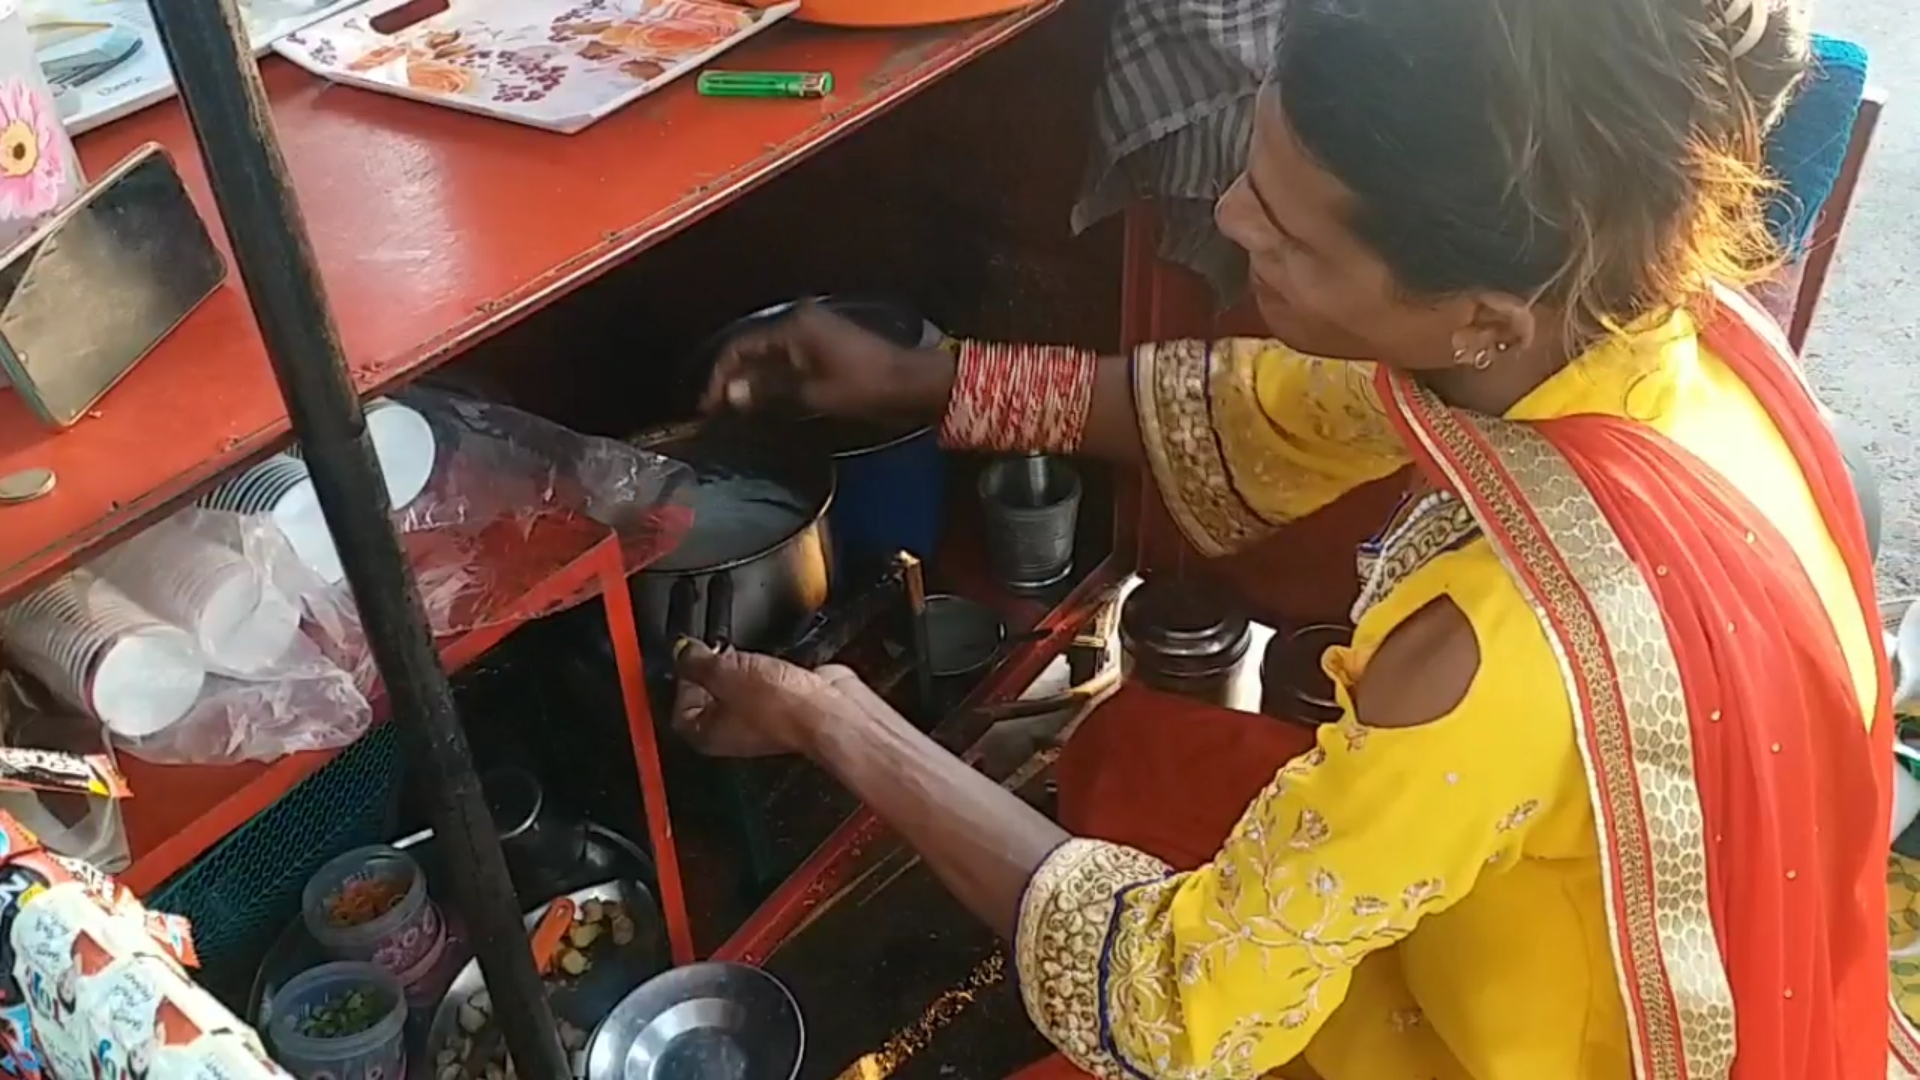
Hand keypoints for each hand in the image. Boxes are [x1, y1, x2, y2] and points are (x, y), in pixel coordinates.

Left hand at [671, 639, 876, 757]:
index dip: (682, 679)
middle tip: (714, 648)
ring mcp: (759, 718)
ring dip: (739, 666)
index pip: (679, 707)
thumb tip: (682, 651)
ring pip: (737, 685)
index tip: (689, 656)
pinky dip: (764, 668)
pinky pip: (764, 681)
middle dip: (711, 669)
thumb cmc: (780, 708)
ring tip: (745, 654)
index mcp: (707, 735)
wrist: (828, 710)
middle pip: (709, 695)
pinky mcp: (783, 704)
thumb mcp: (725, 673)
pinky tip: (769, 659)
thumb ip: (696, 660)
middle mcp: (731, 731)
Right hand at [699, 303, 955, 422]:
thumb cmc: (865, 389)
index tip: (707, 407)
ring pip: (770, 354)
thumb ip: (769, 391)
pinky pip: (788, 357)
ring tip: (736, 408)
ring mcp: (815, 330)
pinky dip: (773, 377)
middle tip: (717, 410)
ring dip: (753, 379)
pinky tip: (766, 399)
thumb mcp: (813, 394)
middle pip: (753, 347)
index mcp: (794, 326)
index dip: (721, 376)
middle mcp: (801, 320)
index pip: (741, 346)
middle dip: (734, 377)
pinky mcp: (827, 344)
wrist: (913, 384)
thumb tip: (731, 394)